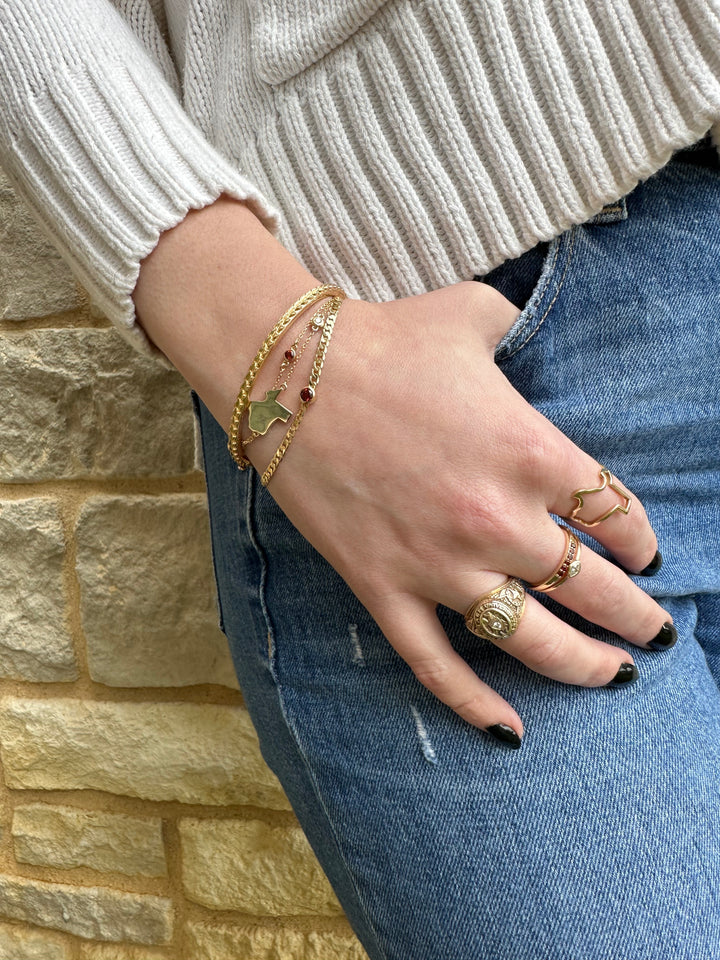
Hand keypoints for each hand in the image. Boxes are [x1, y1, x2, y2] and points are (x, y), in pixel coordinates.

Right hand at [249, 281, 670, 742]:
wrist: (288, 372)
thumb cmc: (385, 338)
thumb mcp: (471, 315)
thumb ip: (515, 324)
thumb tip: (524, 321)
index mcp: (531, 452)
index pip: (616, 515)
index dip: (642, 542)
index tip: (647, 555)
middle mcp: (496, 518)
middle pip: (593, 588)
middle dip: (638, 616)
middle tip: (657, 629)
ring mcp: (438, 563)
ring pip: (531, 641)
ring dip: (586, 666)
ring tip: (616, 675)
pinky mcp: (384, 587)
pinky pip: (436, 666)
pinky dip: (475, 705)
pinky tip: (511, 731)